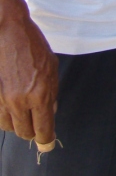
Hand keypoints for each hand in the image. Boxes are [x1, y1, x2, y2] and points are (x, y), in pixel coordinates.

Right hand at [0, 0, 57, 144]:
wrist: (8, 32)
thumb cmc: (33, 47)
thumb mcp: (52, 68)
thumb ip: (52, 94)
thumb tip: (50, 113)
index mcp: (39, 95)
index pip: (43, 130)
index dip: (47, 140)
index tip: (48, 143)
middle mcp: (19, 101)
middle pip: (25, 133)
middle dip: (33, 131)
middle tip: (38, 125)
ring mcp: (3, 100)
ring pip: (10, 128)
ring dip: (19, 124)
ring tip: (26, 113)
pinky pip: (0, 117)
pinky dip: (7, 116)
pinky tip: (14, 106)